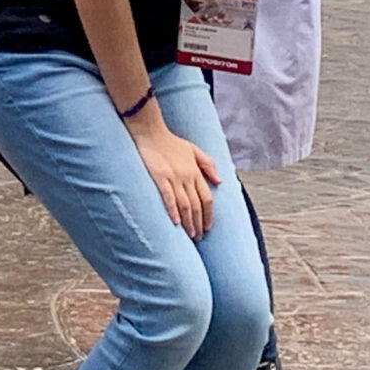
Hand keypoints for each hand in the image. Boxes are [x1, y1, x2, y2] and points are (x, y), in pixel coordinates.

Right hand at [130, 118, 218, 237]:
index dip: (209, 215)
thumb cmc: (170, 142)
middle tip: (198, 238)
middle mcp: (187, 176)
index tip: (208, 228)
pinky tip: (175, 223)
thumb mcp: (193, 149)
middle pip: (197, 205)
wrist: (150, 131)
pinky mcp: (159, 176)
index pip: (207, 198)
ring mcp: (173, 176)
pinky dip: (173, 210)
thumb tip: (219, 181)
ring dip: (189, 222)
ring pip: (185, 204)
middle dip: (199, 223)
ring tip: (190, 236)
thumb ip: (207, 164)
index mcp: (195, 171)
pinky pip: (168, 196)